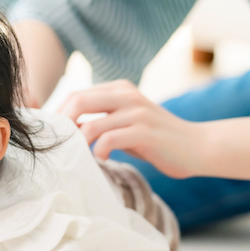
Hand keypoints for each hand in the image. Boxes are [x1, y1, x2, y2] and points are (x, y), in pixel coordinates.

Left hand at [57, 80, 205, 178]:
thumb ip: (102, 122)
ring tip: (77, 157)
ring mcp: (136, 112)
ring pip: (91, 124)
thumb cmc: (157, 140)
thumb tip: (67, 133)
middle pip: (78, 101)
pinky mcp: (145, 131)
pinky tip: (101, 160)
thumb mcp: (127, 124)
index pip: (76, 95)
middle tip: (57, 146)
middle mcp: (126, 95)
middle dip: (62, 126)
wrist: (198, 146)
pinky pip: (110, 140)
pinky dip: (99, 152)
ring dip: (79, 144)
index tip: (51, 136)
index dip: (58, 115)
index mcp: (119, 90)